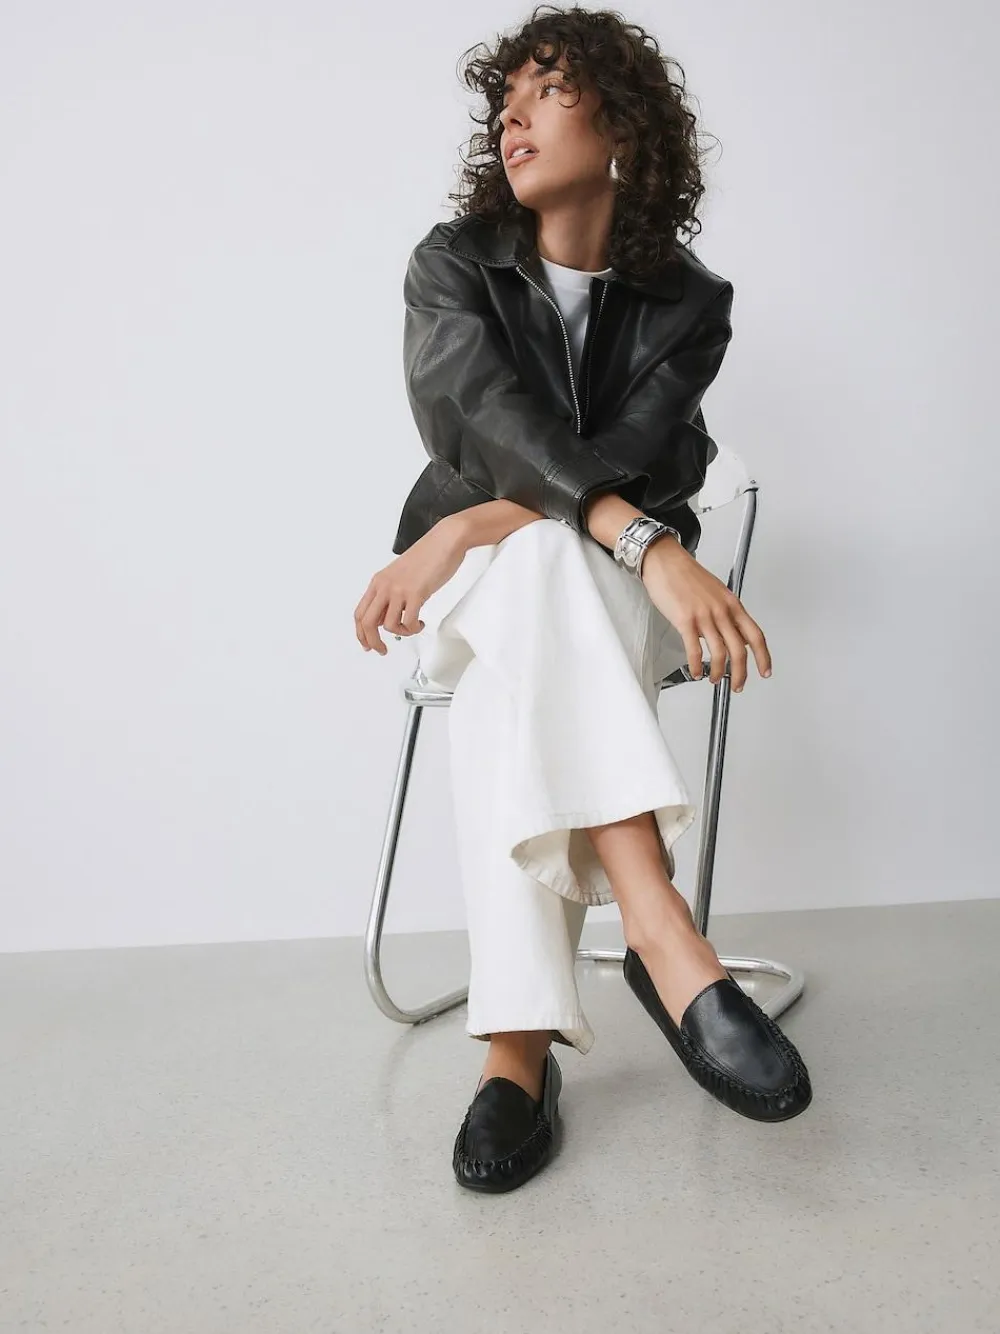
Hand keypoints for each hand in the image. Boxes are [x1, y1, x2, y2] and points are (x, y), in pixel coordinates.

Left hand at [354, 517, 465, 654]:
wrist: (445, 541)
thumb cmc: (428, 555)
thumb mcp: (400, 574)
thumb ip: (391, 593)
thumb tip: (388, 615)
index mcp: (378, 581)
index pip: (360, 612)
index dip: (361, 633)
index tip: (367, 644)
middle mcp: (385, 586)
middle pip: (367, 622)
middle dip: (373, 641)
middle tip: (382, 650)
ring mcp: (399, 590)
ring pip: (388, 625)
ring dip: (401, 633)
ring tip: (412, 627)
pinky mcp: (416, 593)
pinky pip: (408, 622)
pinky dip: (413, 629)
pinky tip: (420, 622)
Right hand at [638, 537, 771, 690]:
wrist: (666, 561)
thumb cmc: (687, 575)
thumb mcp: (717, 592)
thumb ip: (727, 614)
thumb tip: (733, 636)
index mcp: (732, 604)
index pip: (755, 635)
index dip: (763, 657)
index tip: (765, 671)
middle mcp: (722, 611)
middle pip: (739, 649)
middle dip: (741, 673)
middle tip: (739, 685)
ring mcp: (704, 616)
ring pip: (720, 653)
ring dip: (719, 672)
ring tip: (715, 679)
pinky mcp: (685, 620)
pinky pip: (694, 650)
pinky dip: (696, 665)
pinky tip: (695, 671)